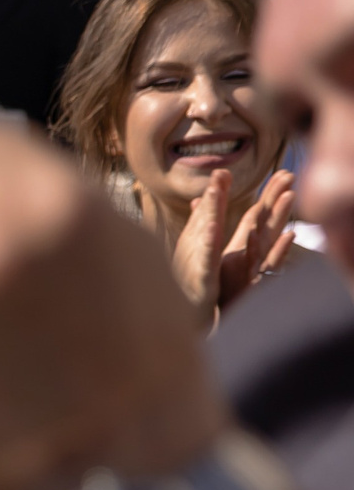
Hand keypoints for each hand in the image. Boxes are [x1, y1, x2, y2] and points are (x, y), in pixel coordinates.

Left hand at [217, 168, 297, 308]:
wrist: (211, 318)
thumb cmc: (217, 286)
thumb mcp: (213, 254)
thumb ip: (211, 228)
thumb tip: (199, 201)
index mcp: (243, 246)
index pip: (257, 215)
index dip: (268, 194)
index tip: (282, 172)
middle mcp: (253, 254)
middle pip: (268, 222)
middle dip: (279, 198)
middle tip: (290, 174)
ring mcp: (257, 268)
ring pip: (271, 240)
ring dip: (280, 218)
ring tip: (290, 196)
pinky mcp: (256, 284)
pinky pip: (270, 266)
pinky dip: (278, 251)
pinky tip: (288, 235)